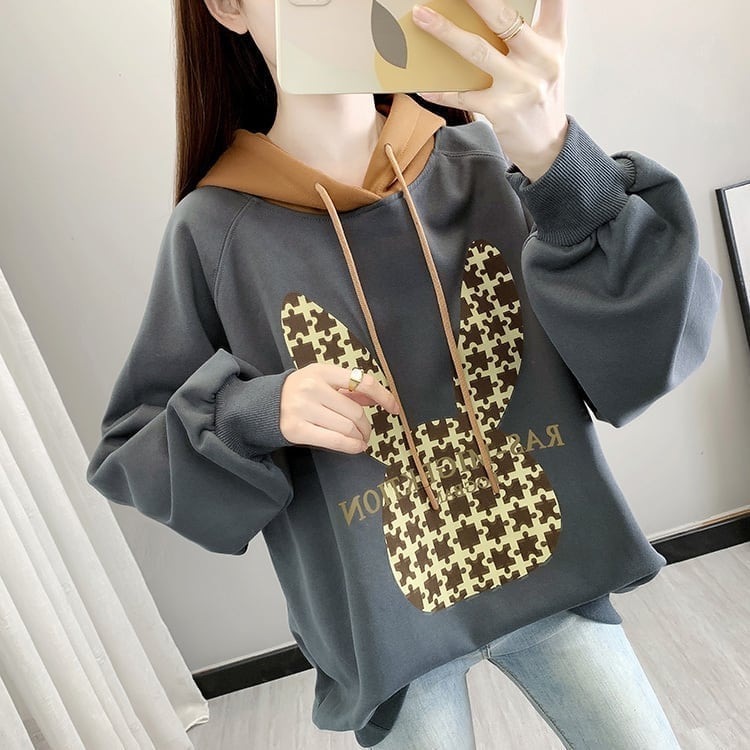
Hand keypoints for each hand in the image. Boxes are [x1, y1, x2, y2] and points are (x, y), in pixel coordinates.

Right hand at [279, 363, 399, 453]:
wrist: (264, 406)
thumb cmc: (300, 392)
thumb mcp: (323, 382)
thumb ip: (350, 389)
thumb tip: (378, 399)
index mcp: (322, 370)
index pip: (362, 381)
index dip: (383, 396)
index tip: (394, 408)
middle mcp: (312, 387)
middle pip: (355, 412)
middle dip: (366, 426)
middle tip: (367, 432)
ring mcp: (302, 408)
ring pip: (347, 428)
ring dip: (360, 438)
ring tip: (360, 440)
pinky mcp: (296, 429)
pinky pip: (335, 441)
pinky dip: (351, 446)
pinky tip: (356, 447)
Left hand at [411, 0, 567, 181]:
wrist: (548, 146)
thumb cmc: (540, 97)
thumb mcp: (545, 62)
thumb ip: (528, 37)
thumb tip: (483, 15)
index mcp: (553, 42)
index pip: (553, 2)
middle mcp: (540, 60)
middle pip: (504, 19)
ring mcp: (520, 86)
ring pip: (477, 51)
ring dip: (445, 32)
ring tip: (422, 16)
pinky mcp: (501, 110)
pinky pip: (463, 96)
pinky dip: (441, 92)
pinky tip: (424, 88)